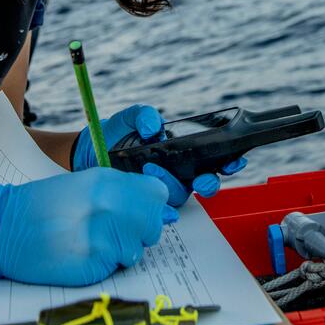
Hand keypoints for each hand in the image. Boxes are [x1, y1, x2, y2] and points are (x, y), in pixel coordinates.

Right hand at [0, 168, 175, 285]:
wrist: (3, 228)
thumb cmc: (43, 205)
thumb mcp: (85, 184)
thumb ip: (123, 193)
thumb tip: (161, 211)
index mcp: (106, 181)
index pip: (157, 194)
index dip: (152, 205)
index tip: (141, 211)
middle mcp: (107, 206)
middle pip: (153, 224)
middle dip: (140, 230)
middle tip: (117, 230)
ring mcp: (100, 236)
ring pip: (137, 250)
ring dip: (121, 250)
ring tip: (93, 240)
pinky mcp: (91, 263)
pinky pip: (115, 267)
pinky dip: (104, 264)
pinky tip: (82, 253)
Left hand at [72, 104, 247, 205]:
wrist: (90, 151)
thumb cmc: (116, 133)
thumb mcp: (131, 117)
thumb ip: (145, 115)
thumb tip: (153, 129)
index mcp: (183, 150)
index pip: (215, 158)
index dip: (230, 161)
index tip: (234, 160)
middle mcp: (179, 172)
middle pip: (206, 183)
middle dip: (210, 183)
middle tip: (200, 178)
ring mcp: (164, 188)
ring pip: (181, 195)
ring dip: (172, 183)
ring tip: (151, 168)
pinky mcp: (148, 201)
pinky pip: (161, 210)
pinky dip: (159, 203)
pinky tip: (150, 192)